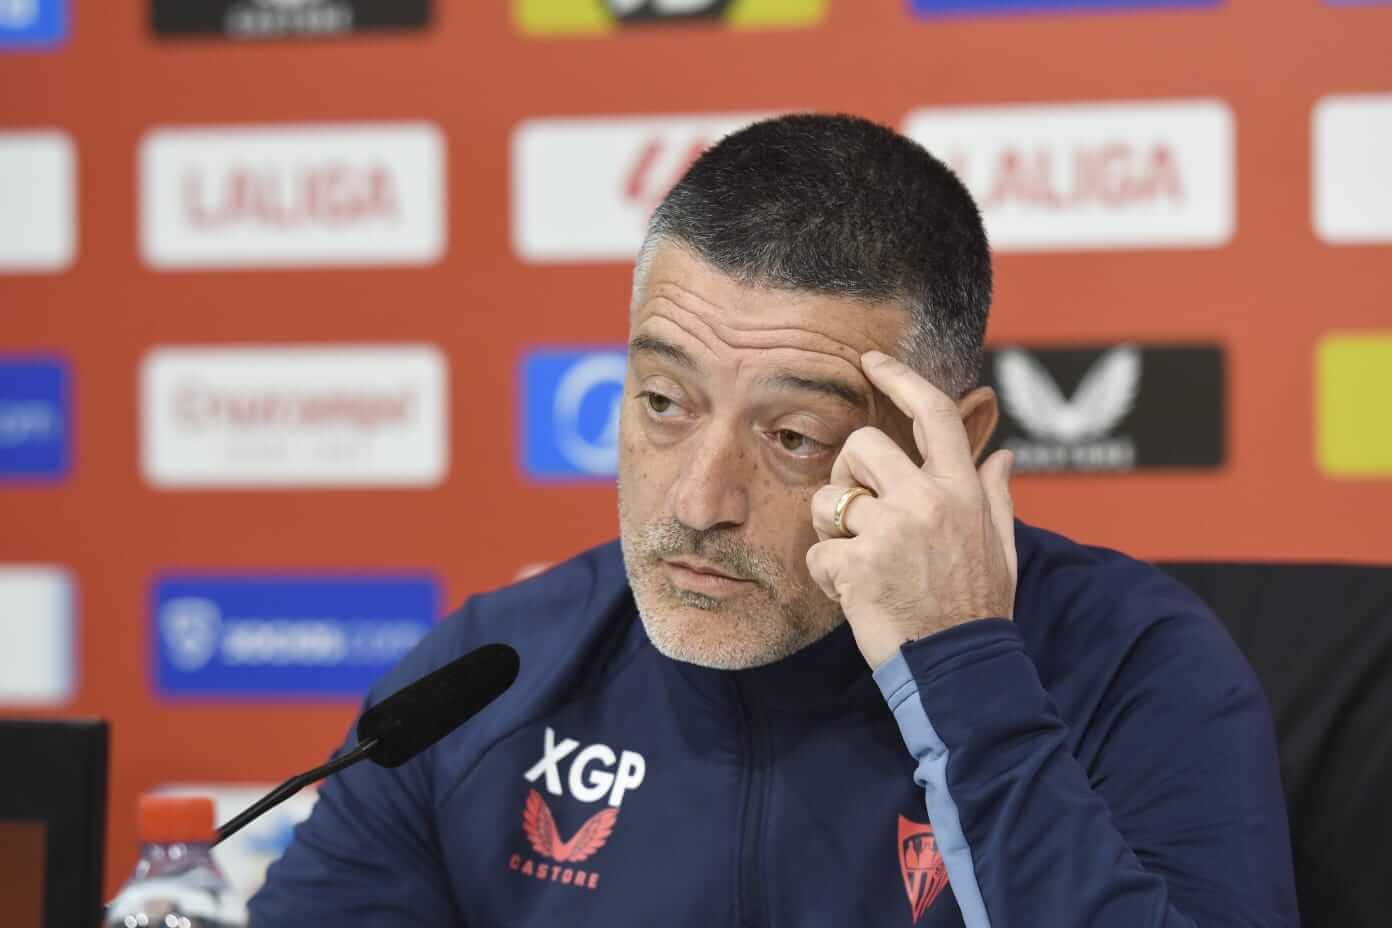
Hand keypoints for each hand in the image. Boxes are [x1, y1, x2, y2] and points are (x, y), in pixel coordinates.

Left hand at [806, 351, 1017, 668]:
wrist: (961, 671)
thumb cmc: (977, 609)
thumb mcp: (1000, 549)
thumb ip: (995, 498)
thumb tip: (1001, 456)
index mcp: (962, 490)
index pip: (933, 413)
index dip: (900, 377)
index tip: (871, 362)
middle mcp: (927, 500)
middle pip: (861, 446)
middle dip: (849, 475)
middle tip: (858, 514)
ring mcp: (891, 531)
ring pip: (827, 500)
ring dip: (832, 530)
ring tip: (860, 562)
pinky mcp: (858, 565)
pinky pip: (817, 553)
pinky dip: (826, 577)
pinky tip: (856, 596)